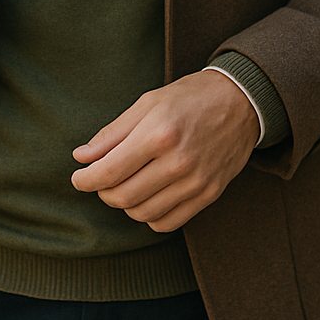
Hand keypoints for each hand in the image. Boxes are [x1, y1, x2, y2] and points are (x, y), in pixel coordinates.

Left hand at [71, 70, 259, 231]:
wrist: (241, 102)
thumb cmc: (189, 98)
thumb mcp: (147, 103)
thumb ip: (112, 133)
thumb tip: (81, 157)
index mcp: (158, 134)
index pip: (109, 172)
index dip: (85, 180)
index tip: (79, 178)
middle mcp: (178, 162)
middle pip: (123, 197)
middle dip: (103, 192)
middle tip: (101, 180)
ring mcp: (196, 182)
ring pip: (143, 214)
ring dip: (126, 204)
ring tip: (125, 185)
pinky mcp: (209, 194)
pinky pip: (168, 222)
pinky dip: (150, 216)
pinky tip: (148, 196)